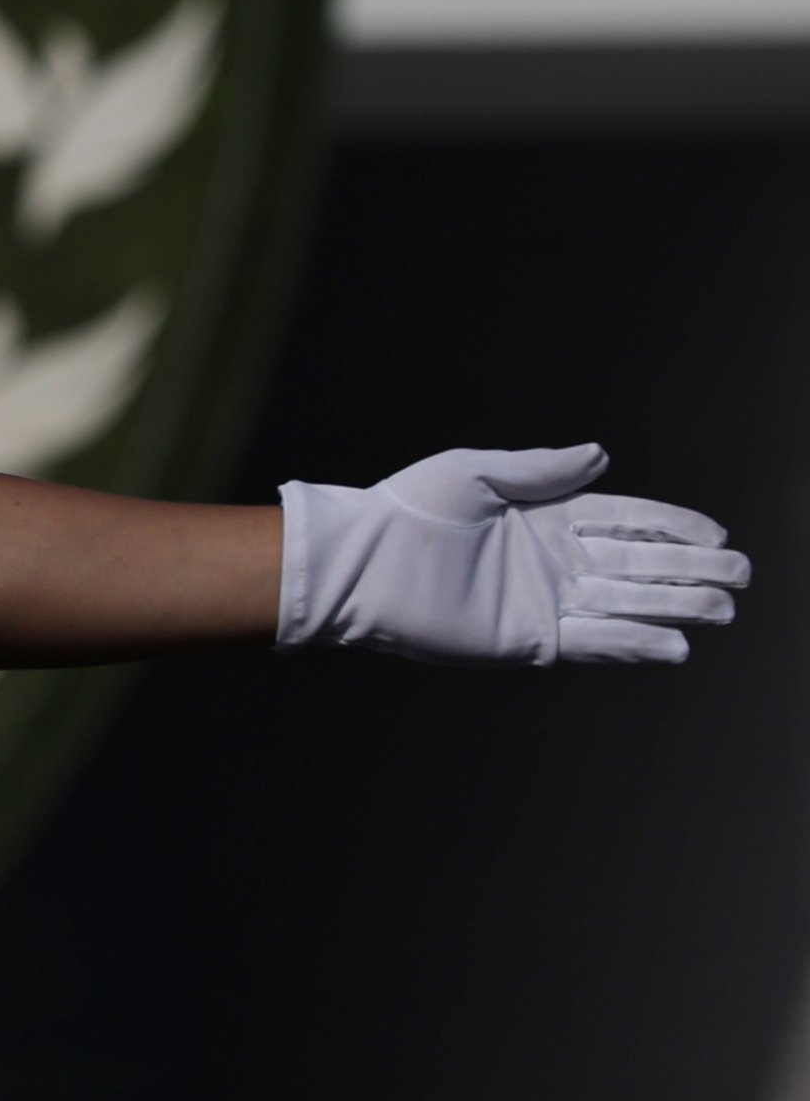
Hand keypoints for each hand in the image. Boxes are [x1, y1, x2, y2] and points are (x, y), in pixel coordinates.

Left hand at [277, 446, 747, 664]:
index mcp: (546, 517)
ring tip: (723, 608)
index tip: (717, 532)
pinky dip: (633, 644)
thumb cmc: (406, 510)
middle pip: (639, 566)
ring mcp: (544, 602)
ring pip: (627, 606)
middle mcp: (553, 562)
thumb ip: (540, 469)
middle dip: (691, 569)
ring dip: (676, 608)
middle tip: (740, 572)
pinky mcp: (528, 640)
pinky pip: (593, 643)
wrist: (360, 565)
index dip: (674, 527)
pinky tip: (674, 645)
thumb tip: (601, 454)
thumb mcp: (473, 472)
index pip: (627, 521)